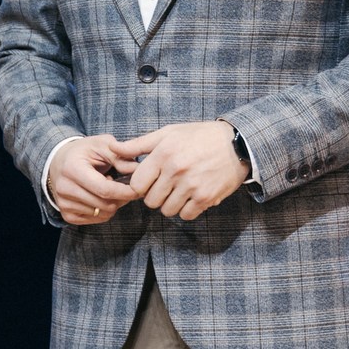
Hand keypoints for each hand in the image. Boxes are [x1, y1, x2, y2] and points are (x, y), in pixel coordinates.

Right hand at [48, 134, 136, 225]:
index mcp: (72, 169)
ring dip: (113, 204)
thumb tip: (138, 170)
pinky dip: (104, 210)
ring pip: (102, 214)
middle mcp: (64, 188)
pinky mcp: (66, 215)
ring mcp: (63, 204)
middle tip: (125, 186)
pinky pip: (96, 219)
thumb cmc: (83, 152)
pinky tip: (99, 196)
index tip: (138, 188)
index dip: (125, 192)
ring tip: (108, 187)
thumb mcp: (101, 144)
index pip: (104, 189)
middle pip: (105, 204)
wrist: (58, 161)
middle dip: (121, 198)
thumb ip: (120, 156)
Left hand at [112, 120, 245, 220]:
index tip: (148, 182)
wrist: (236, 144)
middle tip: (165, 186)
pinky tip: (191, 197)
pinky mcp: (206, 198)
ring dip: (170, 204)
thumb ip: (138, 144)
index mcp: (163, 154)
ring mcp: (191, 186)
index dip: (139, 185)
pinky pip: (186, 215)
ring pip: (167, 210)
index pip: (136, 184)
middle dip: (154, 196)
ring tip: (178, 191)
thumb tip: (112, 148)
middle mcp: (176, 171)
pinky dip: (186, 210)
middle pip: (150, 201)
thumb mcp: (167, 133)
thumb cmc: (198, 136)